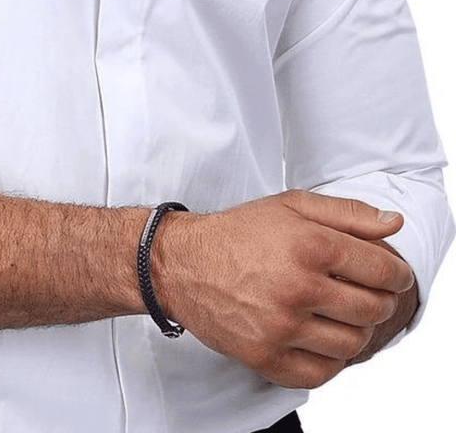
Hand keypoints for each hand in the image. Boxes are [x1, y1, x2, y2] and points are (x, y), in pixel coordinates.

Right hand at [151, 190, 413, 388]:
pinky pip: (321, 373)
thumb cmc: (237, 232)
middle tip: (364, 294)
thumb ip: (346, 212)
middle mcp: (298, 287)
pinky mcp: (264, 356)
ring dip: (355, 330)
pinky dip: (329, 358)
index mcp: (309, 245)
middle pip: (372, 310)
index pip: (383, 271)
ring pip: (351, 344)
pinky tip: (318, 337)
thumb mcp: (289, 206)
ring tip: (339, 315)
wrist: (180, 264)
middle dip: (378, 301)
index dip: (396, 274)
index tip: (391, 276)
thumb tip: (393, 225)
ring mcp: (280, 327)